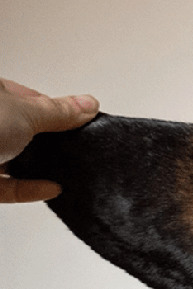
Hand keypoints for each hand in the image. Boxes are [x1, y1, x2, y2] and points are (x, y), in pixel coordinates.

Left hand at [0, 78, 98, 202]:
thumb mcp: (25, 112)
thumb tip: (89, 104)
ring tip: (69, 169)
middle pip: (23, 131)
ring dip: (41, 166)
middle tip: (78, 145)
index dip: (55, 108)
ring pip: (15, 160)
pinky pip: (8, 187)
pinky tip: (51, 188)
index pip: (28, 99)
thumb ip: (59, 112)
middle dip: (50, 140)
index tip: (81, 119)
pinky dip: (30, 189)